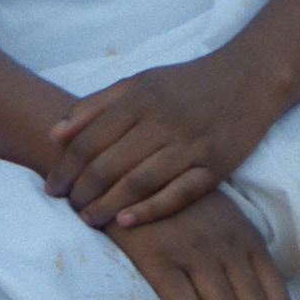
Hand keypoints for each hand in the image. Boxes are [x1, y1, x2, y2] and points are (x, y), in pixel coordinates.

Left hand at [45, 57, 280, 229]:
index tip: (51, 188)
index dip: (65, 167)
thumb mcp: (139, 82)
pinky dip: (150, 210)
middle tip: (69, 208)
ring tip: (89, 220)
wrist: (248, 78)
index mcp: (140, 98)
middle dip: (82, 191)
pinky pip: (179, 194)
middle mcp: (162, 121)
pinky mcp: (215, 166)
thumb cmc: (185, 83)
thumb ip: (96, 105)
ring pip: (139, 182)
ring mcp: (190, 144)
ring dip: (108, 205)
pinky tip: (127, 221)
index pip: (90, 139)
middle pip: (110, 164)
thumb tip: (54, 134)